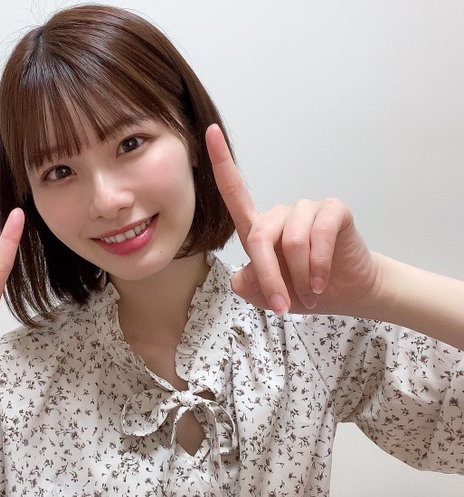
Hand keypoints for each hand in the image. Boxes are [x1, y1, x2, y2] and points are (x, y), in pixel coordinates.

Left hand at [206, 124, 377, 315]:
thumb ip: (248, 285)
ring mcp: (307, 209)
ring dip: (300, 277)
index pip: (234, 192)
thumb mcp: (266, 296)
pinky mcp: (333, 211)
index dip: (221, 162)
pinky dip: (318, 267)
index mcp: (258, 228)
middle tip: (283, 306)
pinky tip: (322, 282)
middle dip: (269, 277)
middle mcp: (279, 214)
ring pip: (291, 241)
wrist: (345, 293)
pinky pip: (319, 236)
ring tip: (310, 293)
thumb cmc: (302, 289)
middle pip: (259, 237)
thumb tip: (241, 277)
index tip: (210, 131)